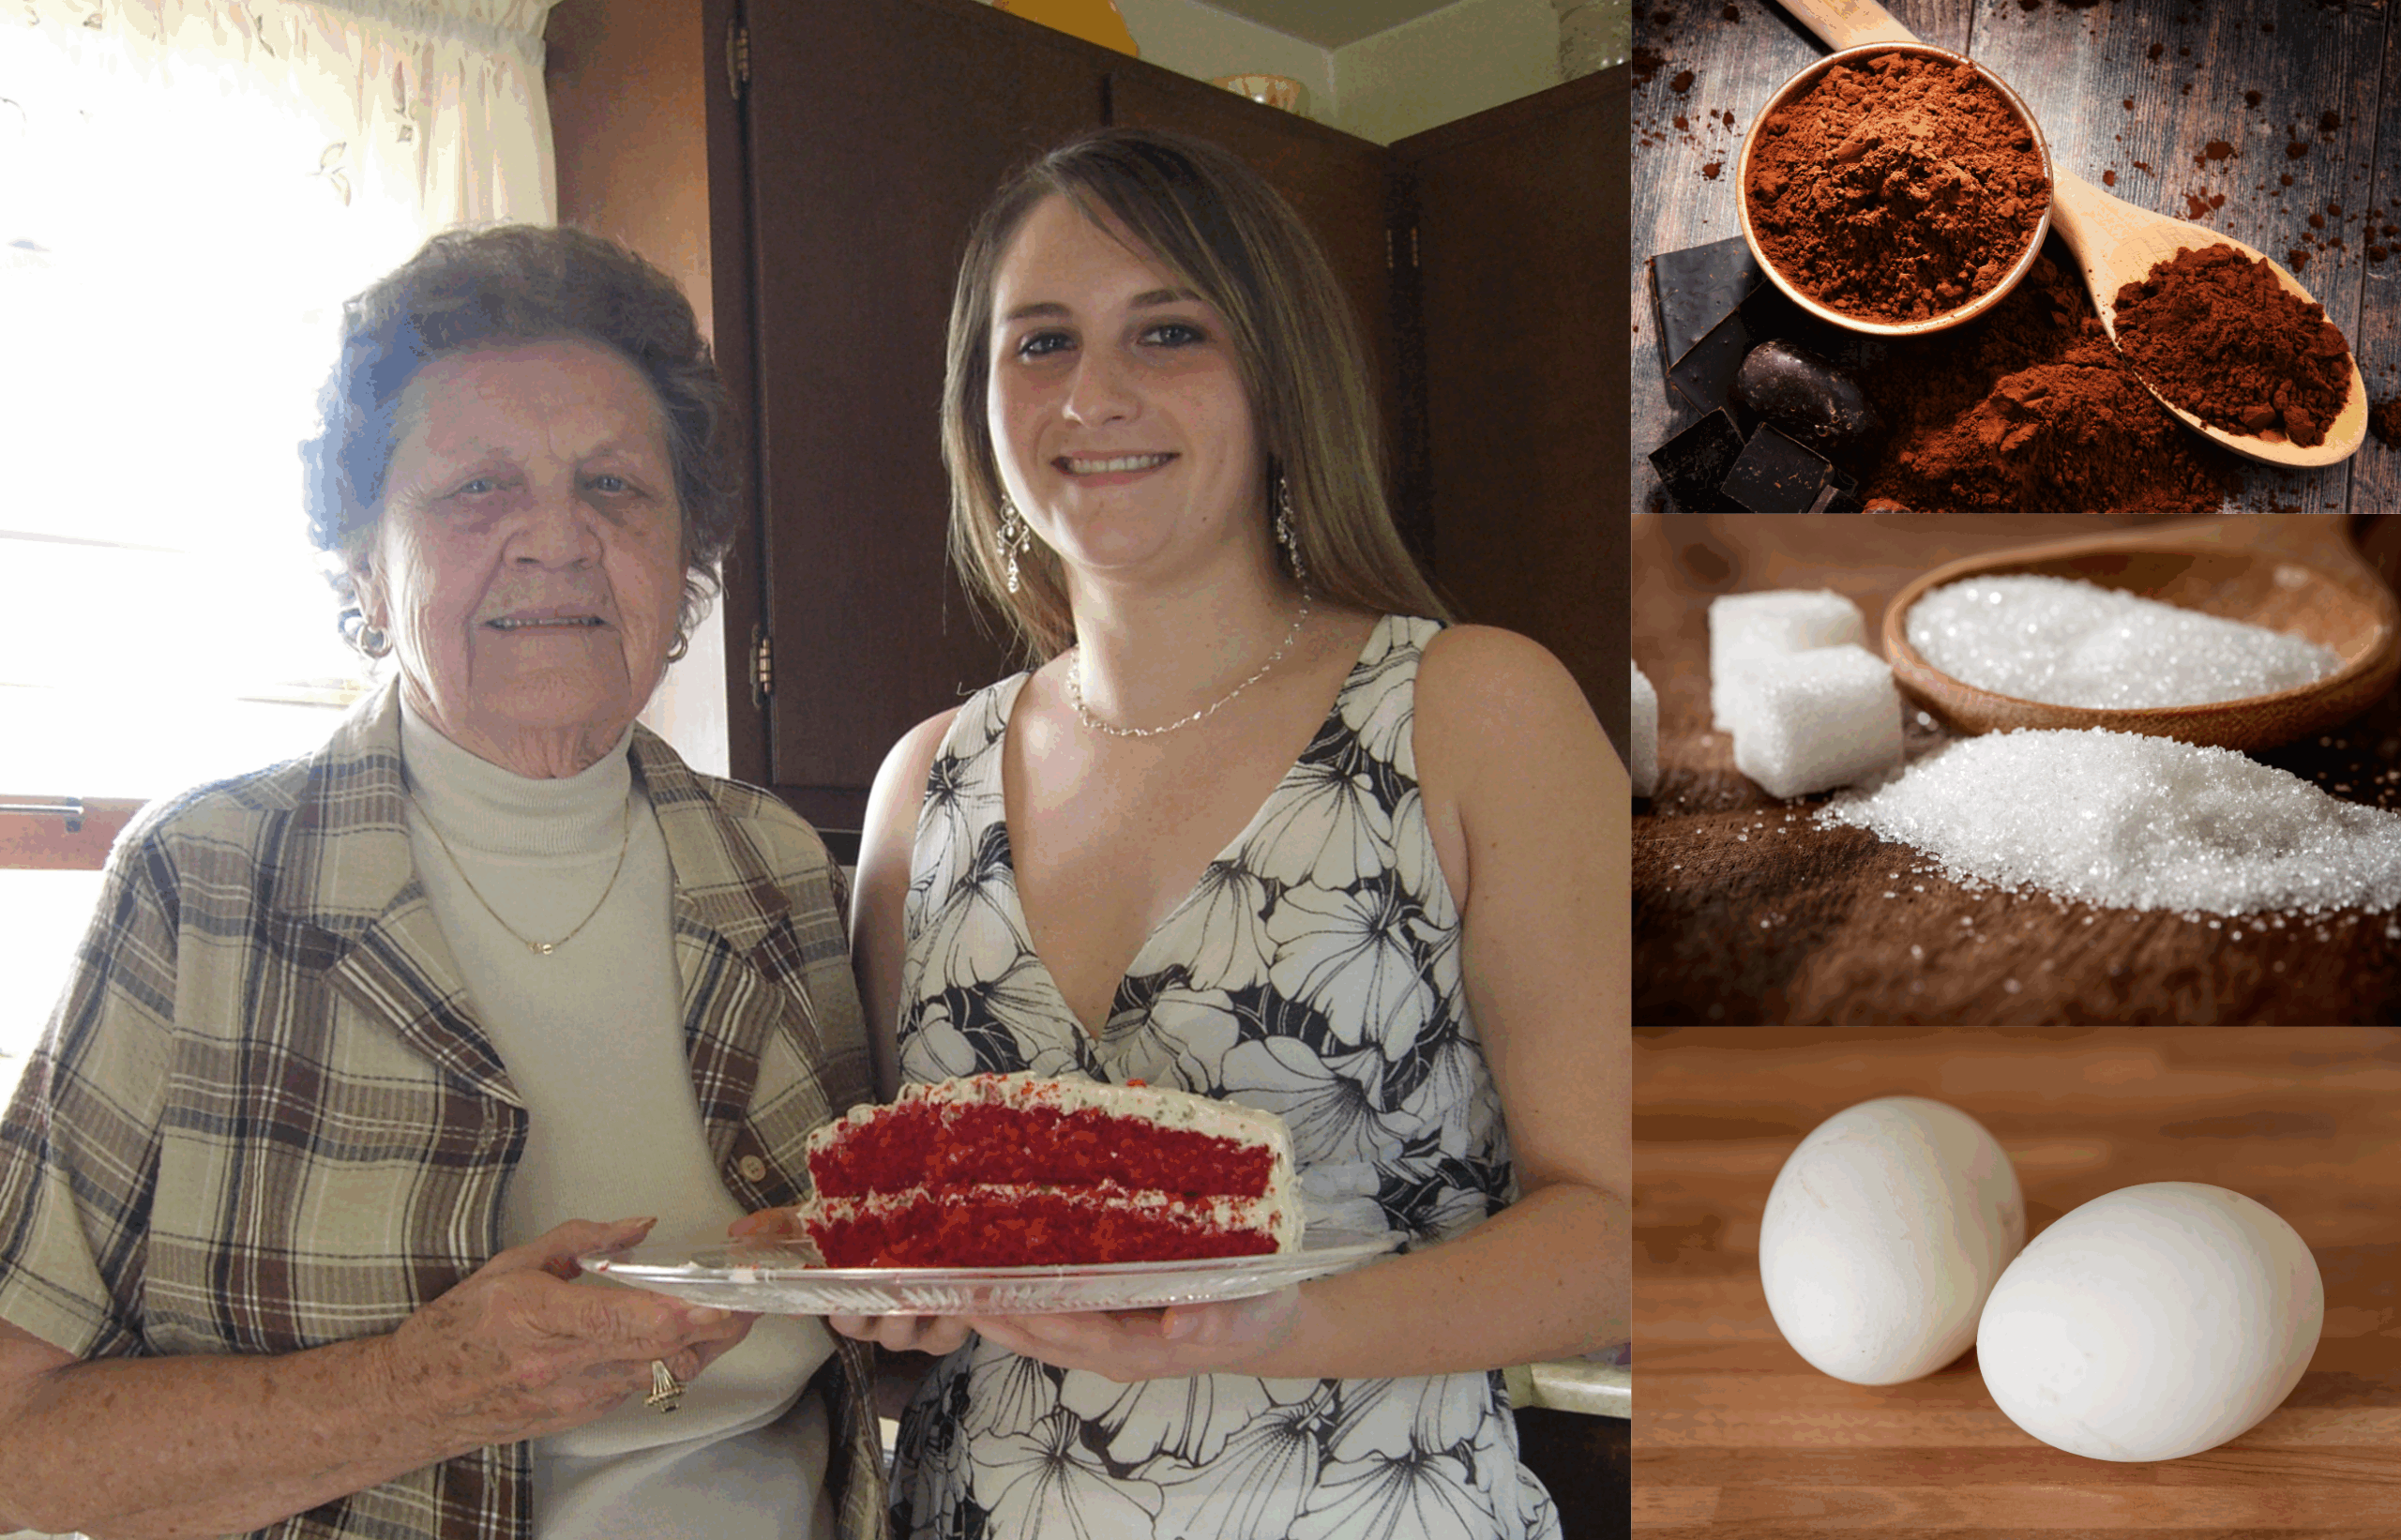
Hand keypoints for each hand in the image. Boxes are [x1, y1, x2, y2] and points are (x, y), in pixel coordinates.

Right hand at [378, 1217, 757, 1453]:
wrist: (417, 1398)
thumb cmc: (460, 1328)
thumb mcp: (513, 1264)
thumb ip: (582, 1240)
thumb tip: (639, 1225)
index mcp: (539, 1316)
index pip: (627, 1319)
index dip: (683, 1311)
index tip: (721, 1294)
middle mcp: (560, 1364)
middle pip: (659, 1349)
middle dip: (714, 1327)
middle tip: (750, 1301)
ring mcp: (573, 1396)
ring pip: (660, 1373)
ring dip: (701, 1346)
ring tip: (731, 1316)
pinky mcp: (580, 1416)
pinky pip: (639, 1387)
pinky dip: (667, 1363)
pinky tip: (681, 1340)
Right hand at [729, 1208, 971, 1354]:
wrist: (942, 1224)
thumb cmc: (877, 1228)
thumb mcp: (828, 1219)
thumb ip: (782, 1226)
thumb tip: (736, 1234)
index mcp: (849, 1298)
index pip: (832, 1310)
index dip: (832, 1307)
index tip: (836, 1298)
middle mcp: (878, 1316)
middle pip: (867, 1327)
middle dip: (871, 1314)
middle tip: (881, 1293)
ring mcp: (912, 1326)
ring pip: (903, 1334)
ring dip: (910, 1314)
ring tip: (919, 1293)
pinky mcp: (947, 1331)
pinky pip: (947, 1336)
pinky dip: (953, 1319)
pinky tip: (959, 1301)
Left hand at [965, 1287, 1303, 1383]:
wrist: (1267, 1326)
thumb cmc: (1259, 1314)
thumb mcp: (1253, 1313)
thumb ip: (1219, 1321)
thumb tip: (1177, 1325)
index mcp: (1147, 1349)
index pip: (1081, 1335)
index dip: (1038, 1318)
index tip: (996, 1298)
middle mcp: (1118, 1351)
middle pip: (1048, 1338)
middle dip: (1000, 1315)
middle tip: (952, 1282)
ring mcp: (1111, 1339)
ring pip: (1047, 1331)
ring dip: (1003, 1311)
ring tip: (958, 1279)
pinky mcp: (1111, 1323)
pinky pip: (1060, 1318)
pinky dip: (1027, 1299)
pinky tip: (1002, 1273)